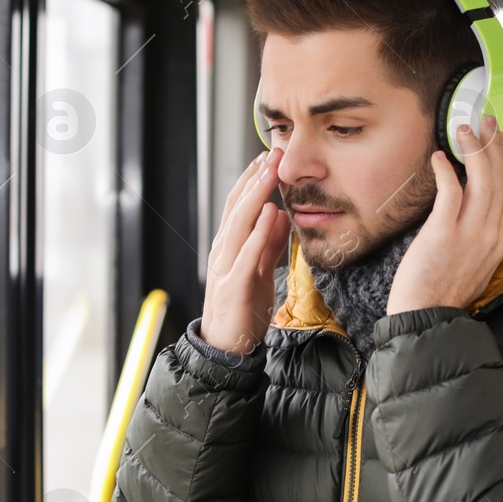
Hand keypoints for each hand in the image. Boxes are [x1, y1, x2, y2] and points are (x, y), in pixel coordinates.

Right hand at [201, 147, 290, 354]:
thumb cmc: (242, 311)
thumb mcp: (260, 271)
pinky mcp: (235, 285)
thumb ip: (268, 244)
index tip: (266, 158)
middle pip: (236, 208)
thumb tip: (279, 216)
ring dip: (255, 195)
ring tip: (269, 172)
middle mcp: (222, 252)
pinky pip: (247, 253)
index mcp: (228, 248)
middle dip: (254, 179)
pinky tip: (268, 213)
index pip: (236, 206)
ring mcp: (226, 267)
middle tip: (270, 153)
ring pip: (239, 224)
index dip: (251, 180)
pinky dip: (258, 231)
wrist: (226, 348)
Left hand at [387, 114, 502, 314]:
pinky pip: (451, 192)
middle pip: (499, 180)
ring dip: (474, 150)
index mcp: (501, 241)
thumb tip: (468, 208)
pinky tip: (441, 157)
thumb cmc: (442, 293)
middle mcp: (492, 235)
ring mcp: (470, 234)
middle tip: (486, 122)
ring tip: (465, 129)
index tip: (498, 140)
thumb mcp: (474, 264)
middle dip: (494, 146)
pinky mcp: (444, 233)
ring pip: (481, 181)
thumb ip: (478, 236)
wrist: (427, 317)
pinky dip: (447, 171)